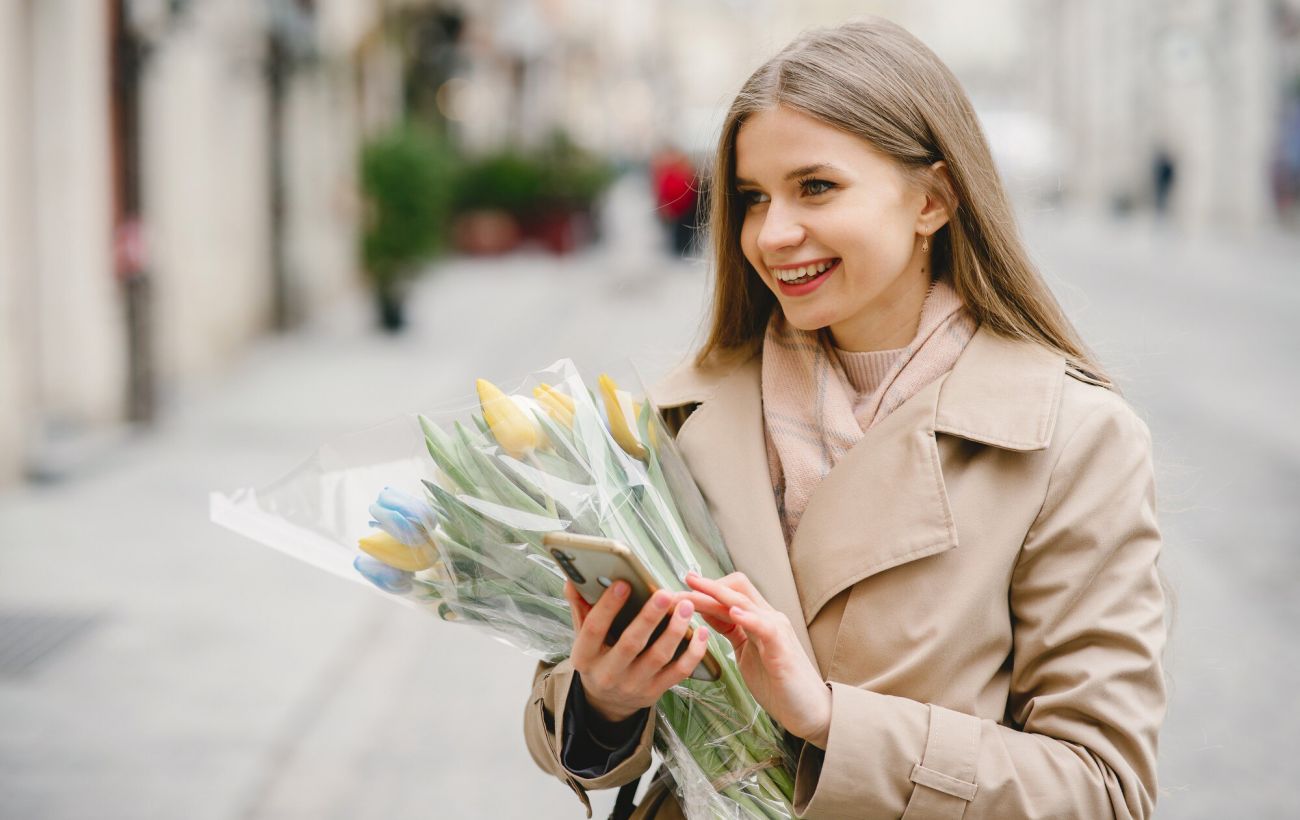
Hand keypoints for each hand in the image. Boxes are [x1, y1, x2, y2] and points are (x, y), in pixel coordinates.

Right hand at [563, 579, 711, 722]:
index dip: (608, 606)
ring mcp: (633, 685)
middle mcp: (608, 673)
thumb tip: (573, 578)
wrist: (607, 702)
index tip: (624, 583)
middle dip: (649, 617)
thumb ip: (581, 607)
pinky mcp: (655, 691)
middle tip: (665, 593)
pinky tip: (701, 632)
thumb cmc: (597, 658)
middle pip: (630, 644)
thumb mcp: (583, 637)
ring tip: (685, 606)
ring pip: (658, 657)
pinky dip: (693, 652)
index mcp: (585, 657)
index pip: (594, 629)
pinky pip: (679, 672)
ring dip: (675, 630)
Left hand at [681, 572, 831, 747]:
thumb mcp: (746, 651)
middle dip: (704, 586)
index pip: (731, 590)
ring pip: (744, 602)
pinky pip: (764, 627)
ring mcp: (777, 631)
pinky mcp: (782, 650)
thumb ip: (731, 630)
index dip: (705, 588)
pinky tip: (733, 613)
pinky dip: (748, 617)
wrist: (809, 710)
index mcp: (758, 619)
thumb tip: (707, 613)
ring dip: (715, 596)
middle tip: (675, 590)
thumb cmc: (777, 683)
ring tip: (693, 593)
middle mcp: (769, 618)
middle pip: (736, 587)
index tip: (680, 589)